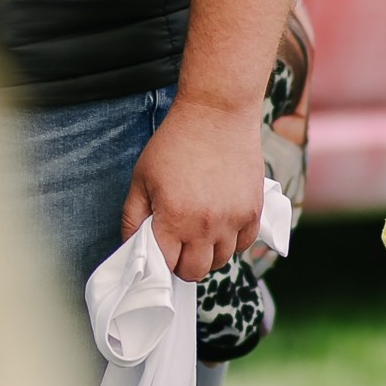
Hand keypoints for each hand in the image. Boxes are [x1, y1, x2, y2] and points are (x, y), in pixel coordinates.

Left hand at [120, 96, 263, 280]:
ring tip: (201, 232)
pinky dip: (233, 241)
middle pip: (195, 271)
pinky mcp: (254, 210)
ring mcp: (234, 219)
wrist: (217, 113)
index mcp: (174, 218)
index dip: (160, 263)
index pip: (165, 267)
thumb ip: (133, 217)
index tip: (160, 253)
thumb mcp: (141, 178)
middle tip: (179, 245)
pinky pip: (245, 244)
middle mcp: (206, 225)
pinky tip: (222, 224)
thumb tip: (132, 246)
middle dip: (183, 264)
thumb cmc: (175, 143)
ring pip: (222, 260)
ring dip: (209, 253)